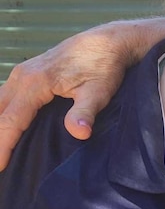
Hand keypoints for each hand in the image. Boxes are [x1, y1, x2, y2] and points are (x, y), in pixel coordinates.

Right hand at [0, 17, 164, 169]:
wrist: (109, 41)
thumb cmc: (105, 66)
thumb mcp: (100, 91)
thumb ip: (85, 111)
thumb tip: (80, 132)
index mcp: (35, 82)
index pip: (10, 121)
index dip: (1, 146)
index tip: (0, 167)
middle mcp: (22, 76)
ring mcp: (23, 73)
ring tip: (2, 149)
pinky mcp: (28, 73)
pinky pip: (7, 97)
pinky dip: (3, 114)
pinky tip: (7, 129)